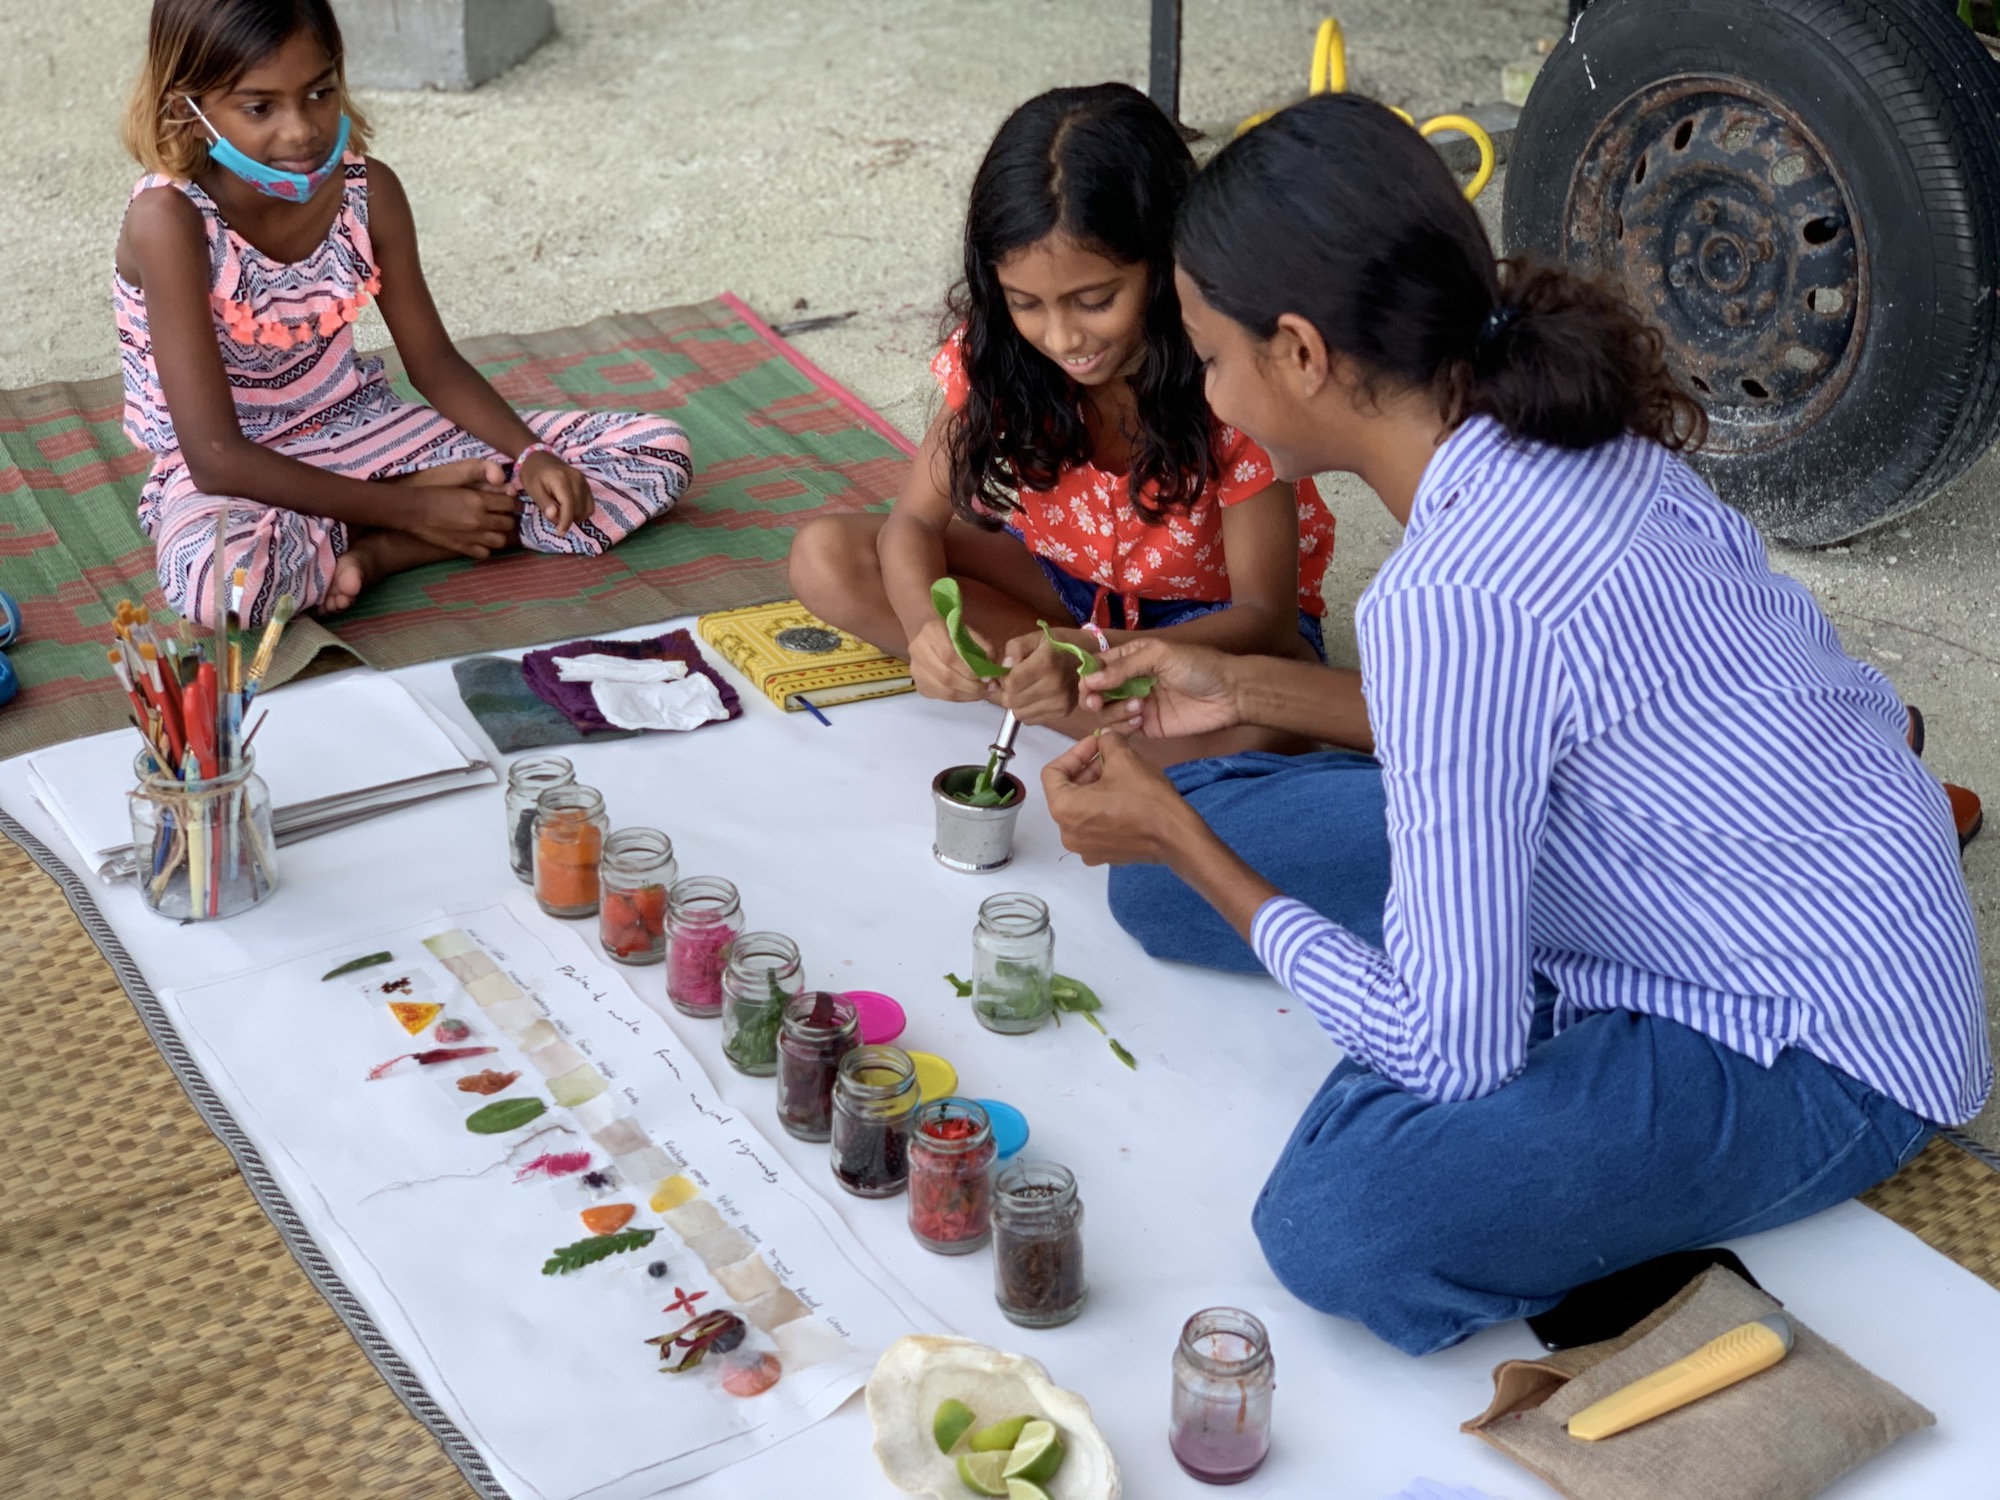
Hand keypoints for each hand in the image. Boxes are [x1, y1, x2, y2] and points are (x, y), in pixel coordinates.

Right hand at [404, 481, 521, 559]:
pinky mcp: (463, 548)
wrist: (414, 510)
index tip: (512, 503)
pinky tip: (479, 540)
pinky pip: (485, 553)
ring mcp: (473, 537)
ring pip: (501, 541)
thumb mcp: (461, 482)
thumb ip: (484, 484)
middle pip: (509, 523)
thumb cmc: (435, 492)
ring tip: (493, 529)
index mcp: (479, 501)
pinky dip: (485, 547)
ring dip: (499, 534)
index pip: (511, 504)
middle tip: (502, 515)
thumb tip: (505, 487)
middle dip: (508, 518)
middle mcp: (480, 520)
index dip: (513, 503)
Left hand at [517, 449, 594, 536]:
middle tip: (555, 519)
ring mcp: (583, 480)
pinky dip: (582, 511)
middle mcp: (576, 478)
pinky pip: (590, 503)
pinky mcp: (586, 482)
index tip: (560, 533)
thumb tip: (555, 517)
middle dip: (569, 519)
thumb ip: (544, 503)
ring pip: (587, 507)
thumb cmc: (532, 473)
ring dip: (576, 516)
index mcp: (561, 479)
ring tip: (562, 514)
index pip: (569, 505)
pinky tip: (570, 510)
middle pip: (579, 508)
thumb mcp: (532, 489)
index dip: (566, 521)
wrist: (538, 457)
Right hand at [909, 617, 996, 701]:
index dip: (970, 670)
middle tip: (987, 687)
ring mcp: (915, 669)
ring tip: (982, 692)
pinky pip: (941, 697)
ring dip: (967, 695)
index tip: (987, 676)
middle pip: (946, 676)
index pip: (950, 656)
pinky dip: (959, 698)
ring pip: (943, 690)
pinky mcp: (918, 684)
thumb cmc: (954, 633)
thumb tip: (994, 667)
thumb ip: (983, 646)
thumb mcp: (970, 632)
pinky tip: (970, 694)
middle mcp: (918, 650)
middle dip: (971, 686)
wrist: (930, 636)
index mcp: (931, 631)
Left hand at [997, 626, 1084, 725]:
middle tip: (1015, 681)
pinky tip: (1036, 697)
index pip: (1010, 683)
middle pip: (1012, 701)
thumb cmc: (1060, 644)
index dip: (1003, 678)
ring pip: (1019, 713)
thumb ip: (1015, 649)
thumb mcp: (1036, 637)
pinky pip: (1031, 720)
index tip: (1008, 672)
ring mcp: (1060, 702)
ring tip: (1026, 688)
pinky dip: (1028, 710)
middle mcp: (1054, 686)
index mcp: (1046, 662)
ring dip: (1017, 703)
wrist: (1092, 656)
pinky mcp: (1063, 712)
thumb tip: (1004, 668)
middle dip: (1008, 691)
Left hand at [1041, 728, 1202, 865]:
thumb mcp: (1125, 758)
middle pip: (1066, 791)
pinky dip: (1102, 810)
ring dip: (1095, 788)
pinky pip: (1093, 826)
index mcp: (1063, 808)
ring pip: (1080, 809)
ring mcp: (1084, 848)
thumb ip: (1107, 742)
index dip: (1074, 752)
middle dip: (1086, 769)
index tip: (1096, 744)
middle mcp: (1067, 832)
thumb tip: (1104, 738)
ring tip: (1119, 774)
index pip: (1052, 772)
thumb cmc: (1146, 797)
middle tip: (1109, 756)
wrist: (1177, 836)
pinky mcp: (1101, 856)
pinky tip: (1124, 798)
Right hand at [1080, 637, 1243, 738]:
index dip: (1089, 676)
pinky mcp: (1148, 727)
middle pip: (1098, 692)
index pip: (1099, 666)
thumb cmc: (1198, 665)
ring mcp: (1138, 705)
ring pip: (1107, 712)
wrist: (1230, 694)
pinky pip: (1123, 730)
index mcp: (1132, 658)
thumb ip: (1124, 667)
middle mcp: (1131, 681)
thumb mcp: (1159, 655)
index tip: (1087, 686)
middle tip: (1098, 703)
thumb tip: (1090, 680)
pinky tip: (1140, 720)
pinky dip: (1123, 727)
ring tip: (1137, 707)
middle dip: (1094, 697)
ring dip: (1114, 711)